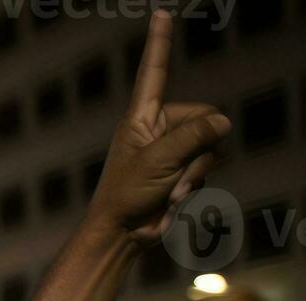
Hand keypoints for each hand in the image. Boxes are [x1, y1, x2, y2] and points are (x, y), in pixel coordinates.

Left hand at [88, 11, 231, 244]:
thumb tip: (223, 123)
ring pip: (212, 143)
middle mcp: (159, 127)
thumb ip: (192, 135)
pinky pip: (209, 165)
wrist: (124, 233)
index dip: (159, 44)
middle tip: (172, 174)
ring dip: (197, 170)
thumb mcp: (158, 160)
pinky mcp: (183, 168)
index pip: (153, 72)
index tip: (161, 14)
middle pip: (205, 117)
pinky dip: (197, 183)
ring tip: (169, 187)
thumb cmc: (127, 195)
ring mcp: (173, 148)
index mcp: (141, 117)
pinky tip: (175, 196)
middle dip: (199, 147)